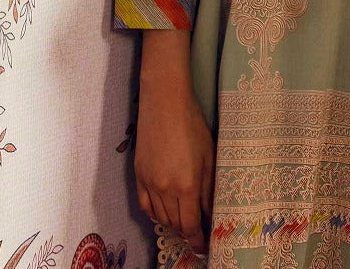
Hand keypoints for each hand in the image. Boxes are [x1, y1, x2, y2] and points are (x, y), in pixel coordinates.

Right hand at [134, 72, 214, 254]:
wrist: (165, 102)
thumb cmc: (192, 124)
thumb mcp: (209, 156)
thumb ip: (210, 188)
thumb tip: (211, 212)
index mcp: (187, 186)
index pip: (191, 226)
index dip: (197, 240)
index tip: (203, 247)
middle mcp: (166, 190)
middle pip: (175, 224)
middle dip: (187, 232)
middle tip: (197, 232)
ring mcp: (149, 183)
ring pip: (160, 217)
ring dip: (172, 223)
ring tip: (183, 222)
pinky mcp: (138, 174)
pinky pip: (145, 205)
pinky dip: (155, 213)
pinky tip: (164, 212)